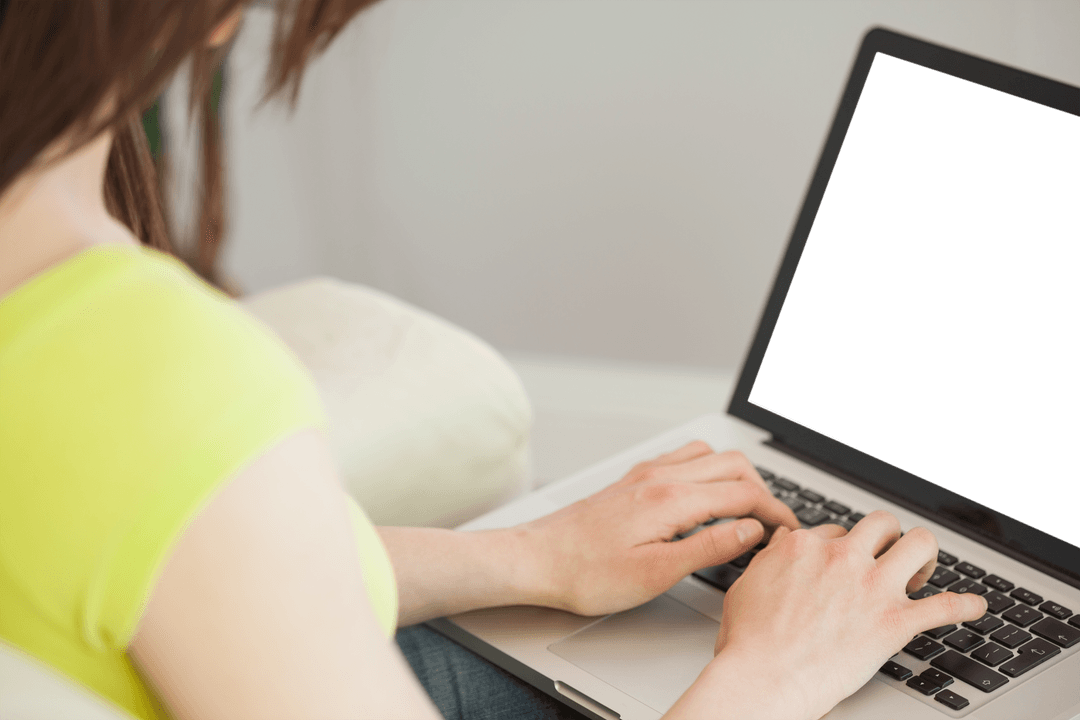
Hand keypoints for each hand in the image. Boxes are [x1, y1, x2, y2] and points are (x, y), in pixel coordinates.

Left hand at [518, 441, 799, 616]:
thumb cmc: (586, 574)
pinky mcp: (632, 480)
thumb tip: (750, 531)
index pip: (743, 495)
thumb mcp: (655, 574)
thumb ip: (708, 549)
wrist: (536, 559)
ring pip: (709, 456)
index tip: (789, 533)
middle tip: (774, 523)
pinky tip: (704, 496)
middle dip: (763, 491)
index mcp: (671, 499)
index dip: (776, 513)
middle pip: (733, 466)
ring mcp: (644, 474)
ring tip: (746, 510)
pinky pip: (683, 459)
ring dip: (736, 476)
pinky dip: (708, 471)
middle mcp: (660, 477)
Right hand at [703, 512, 986, 719]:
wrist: (764, 678)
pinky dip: (964, 606)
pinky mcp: (894, 622)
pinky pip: (944, 607)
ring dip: (925, 556)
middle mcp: (842, 558)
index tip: (844, 564)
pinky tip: (974, 607)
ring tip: (921, 574)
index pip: (835, 531)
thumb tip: (784, 541)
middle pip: (881, 524)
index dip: (841, 548)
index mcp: (805, 547)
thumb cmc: (749, 641)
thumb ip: (771, 557)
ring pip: (919, 544)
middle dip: (888, 537)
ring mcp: (871, 587)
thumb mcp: (747, 584)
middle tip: (887, 560)